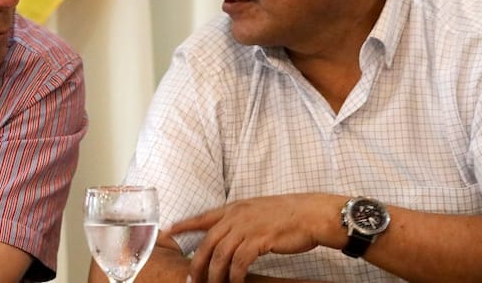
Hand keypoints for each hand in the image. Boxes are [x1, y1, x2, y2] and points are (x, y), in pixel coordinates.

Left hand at [170, 194, 337, 282]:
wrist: (313, 214)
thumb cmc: (290, 215)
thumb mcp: (259, 211)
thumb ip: (242, 220)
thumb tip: (230, 234)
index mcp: (235, 207)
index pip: (203, 216)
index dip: (184, 225)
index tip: (168, 232)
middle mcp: (237, 215)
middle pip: (207, 241)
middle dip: (197, 263)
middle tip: (192, 280)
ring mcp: (247, 226)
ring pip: (220, 254)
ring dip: (215, 274)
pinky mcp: (259, 240)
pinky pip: (239, 262)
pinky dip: (234, 276)